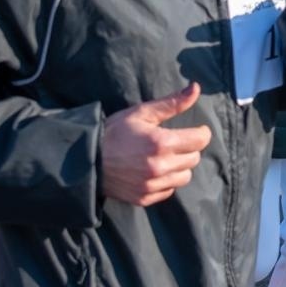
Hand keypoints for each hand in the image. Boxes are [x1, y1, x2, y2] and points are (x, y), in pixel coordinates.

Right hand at [101, 83, 211, 205]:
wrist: (84, 159)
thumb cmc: (114, 131)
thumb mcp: (141, 112)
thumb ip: (172, 103)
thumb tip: (195, 88)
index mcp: (161, 142)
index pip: (200, 140)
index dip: (201, 133)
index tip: (196, 130)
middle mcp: (160, 166)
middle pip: (194, 158)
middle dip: (188, 148)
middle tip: (174, 142)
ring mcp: (152, 185)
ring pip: (184, 176)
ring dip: (180, 166)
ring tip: (164, 157)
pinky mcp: (145, 198)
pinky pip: (169, 190)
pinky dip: (166, 181)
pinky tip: (153, 171)